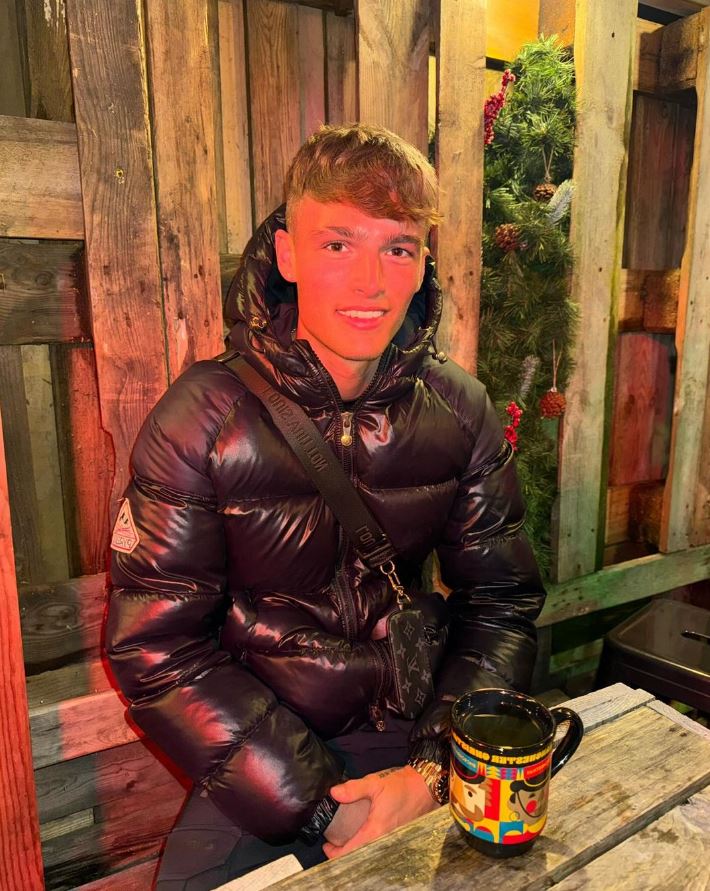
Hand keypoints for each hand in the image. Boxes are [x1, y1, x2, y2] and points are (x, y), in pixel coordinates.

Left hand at [322, 766, 438, 859]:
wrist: (425, 786)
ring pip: (369, 853)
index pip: (351, 852)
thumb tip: (334, 793)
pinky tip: (362, 835)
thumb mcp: (375, 783)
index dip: (335, 852)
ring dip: (356, 849)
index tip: (327, 844)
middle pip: (359, 856)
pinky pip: (378, 848)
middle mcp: (384, 841)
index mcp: (376, 831)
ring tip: (346, 839)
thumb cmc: (401, 786)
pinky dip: (367, 846)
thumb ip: (353, 789)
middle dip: (344, 852)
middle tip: (334, 841)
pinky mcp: (397, 838)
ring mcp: (392, 841)